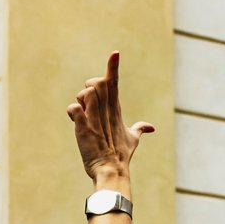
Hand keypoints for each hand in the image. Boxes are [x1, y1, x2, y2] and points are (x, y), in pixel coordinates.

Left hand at [66, 52, 155, 183]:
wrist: (112, 170)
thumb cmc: (120, 155)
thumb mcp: (133, 139)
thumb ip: (140, 129)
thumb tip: (151, 127)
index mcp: (116, 109)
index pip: (114, 82)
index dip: (113, 67)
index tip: (115, 53)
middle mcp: (107, 110)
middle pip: (97, 82)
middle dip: (89, 87)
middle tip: (89, 105)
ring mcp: (95, 117)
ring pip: (85, 92)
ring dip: (81, 100)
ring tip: (84, 116)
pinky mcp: (84, 127)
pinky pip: (74, 108)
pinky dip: (73, 112)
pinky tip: (77, 122)